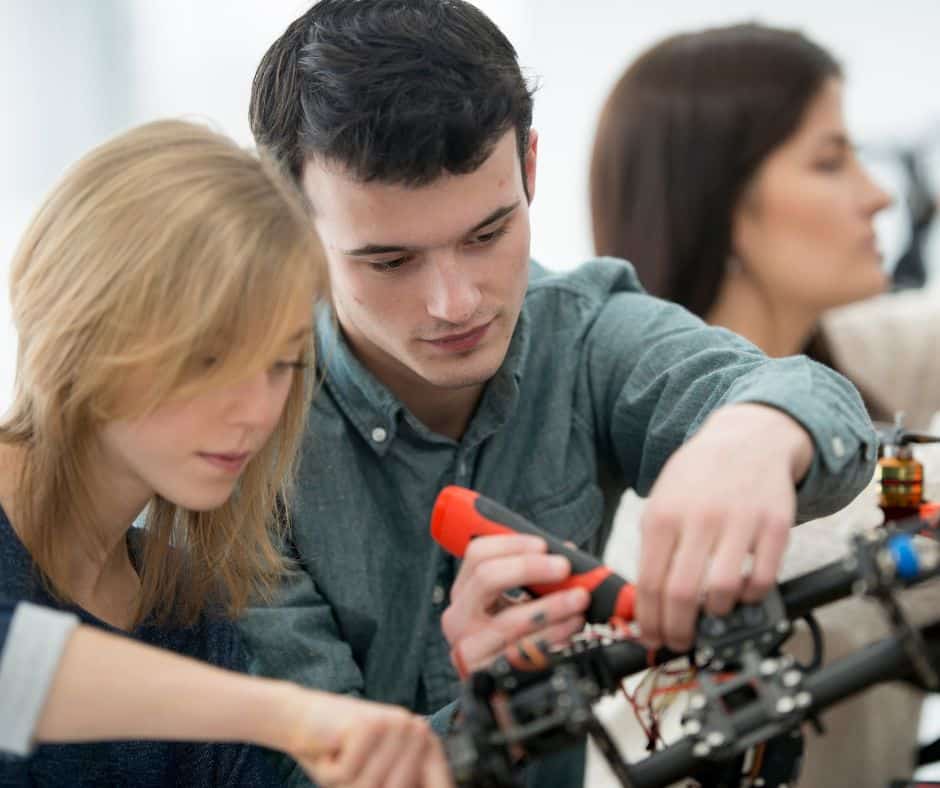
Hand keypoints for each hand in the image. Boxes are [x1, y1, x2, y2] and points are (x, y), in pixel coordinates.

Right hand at [280, 690, 453, 787]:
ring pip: (369, 787)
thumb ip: (401, 783)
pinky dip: (329, 770)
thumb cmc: (337, 755)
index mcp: (423, 741)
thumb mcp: (374, 779)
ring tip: (340, 758)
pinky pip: (346, 774)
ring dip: (345, 783)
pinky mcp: (367, 724)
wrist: (300, 716)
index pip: (439, 783)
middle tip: (349, 768)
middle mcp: (414, 729)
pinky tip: (330, 747)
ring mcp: (394, 724)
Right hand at [442, 533, 589, 675]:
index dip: (512, 544)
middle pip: (487, 578)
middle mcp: (458, 619)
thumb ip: (534, 579)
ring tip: (579, 600)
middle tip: (564, 567)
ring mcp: (469, 649)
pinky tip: (571, 630)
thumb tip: (569, 554)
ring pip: (510, 620)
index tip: (544, 545)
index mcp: (463, 593)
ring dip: (552, 607)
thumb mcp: (513, 605)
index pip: (478, 554)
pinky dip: (554, 639)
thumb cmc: (512, 639)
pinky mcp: (486, 676)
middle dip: (531, 568)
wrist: (503, 692)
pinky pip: (524, 654)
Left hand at [635, 403, 811, 651]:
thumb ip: (654, 546)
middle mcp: (699, 518)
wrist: (748, 437)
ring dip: (716, 615)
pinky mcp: (775, 525)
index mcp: (663, 514)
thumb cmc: (699, 476)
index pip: (650, 583)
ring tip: (711, 613)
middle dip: (677, 630)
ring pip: (723, 591)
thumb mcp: (662, 499)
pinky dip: (751, 597)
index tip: (653, 638)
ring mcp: (739, 521)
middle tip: (680, 641)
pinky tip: (742, 594)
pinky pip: (763, 578)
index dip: (650, 621)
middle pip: (681, 594)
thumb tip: (647, 601)